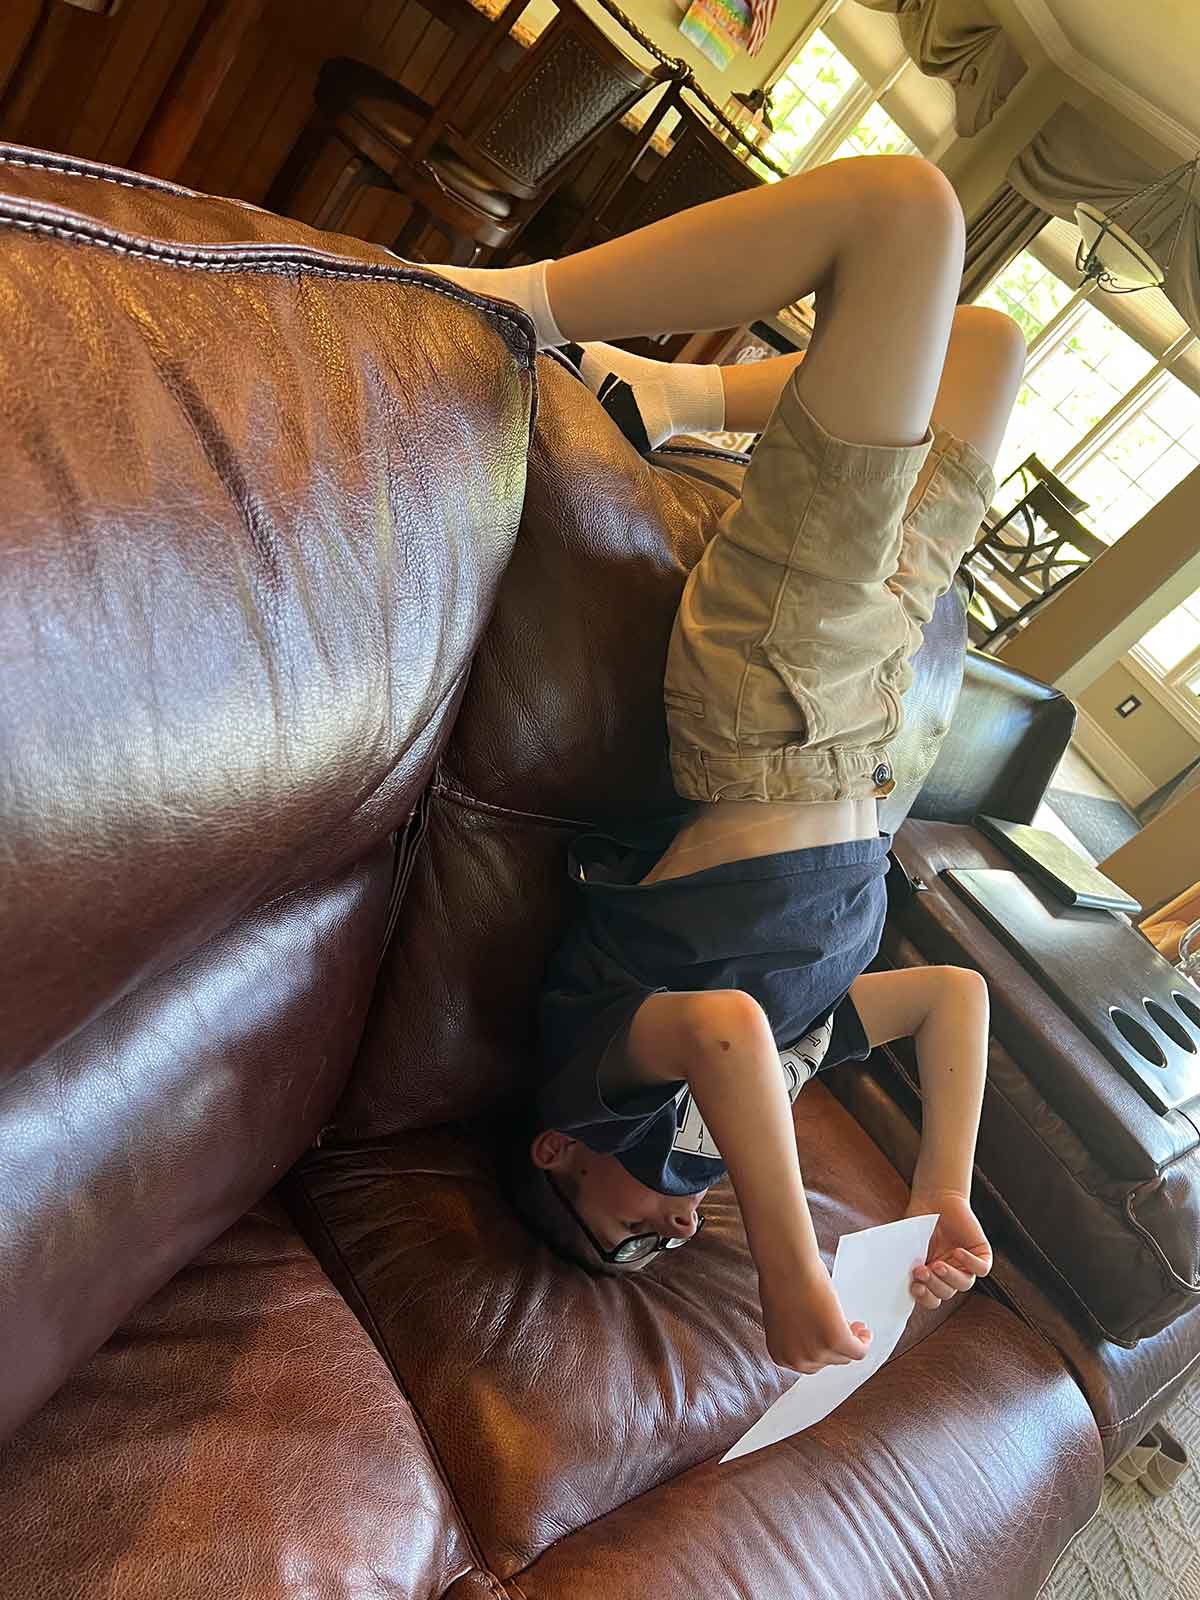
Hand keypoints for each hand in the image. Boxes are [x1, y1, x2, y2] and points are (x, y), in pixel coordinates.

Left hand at [760, 1257, 871, 1374]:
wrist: (787, 1267)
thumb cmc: (781, 1282)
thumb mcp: (783, 1319)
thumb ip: (797, 1335)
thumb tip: (814, 1334)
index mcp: (780, 1355)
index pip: (810, 1364)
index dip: (822, 1348)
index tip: (830, 1340)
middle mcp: (798, 1360)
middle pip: (829, 1361)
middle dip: (837, 1345)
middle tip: (844, 1327)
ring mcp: (817, 1353)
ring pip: (844, 1355)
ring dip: (851, 1340)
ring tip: (852, 1324)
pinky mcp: (836, 1340)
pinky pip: (859, 1351)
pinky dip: (864, 1342)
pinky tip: (863, 1331)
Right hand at [905, 1189, 992, 1309]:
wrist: (935, 1197)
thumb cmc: (918, 1221)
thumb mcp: (907, 1243)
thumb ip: (902, 1261)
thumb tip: (890, 1276)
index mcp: (932, 1278)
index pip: (931, 1299)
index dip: (924, 1297)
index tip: (914, 1286)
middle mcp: (950, 1275)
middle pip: (946, 1292)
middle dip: (933, 1285)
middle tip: (921, 1271)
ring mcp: (966, 1266)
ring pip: (964, 1284)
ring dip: (950, 1278)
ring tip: (938, 1265)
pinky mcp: (980, 1254)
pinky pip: (981, 1269)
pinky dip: (971, 1264)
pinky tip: (958, 1252)